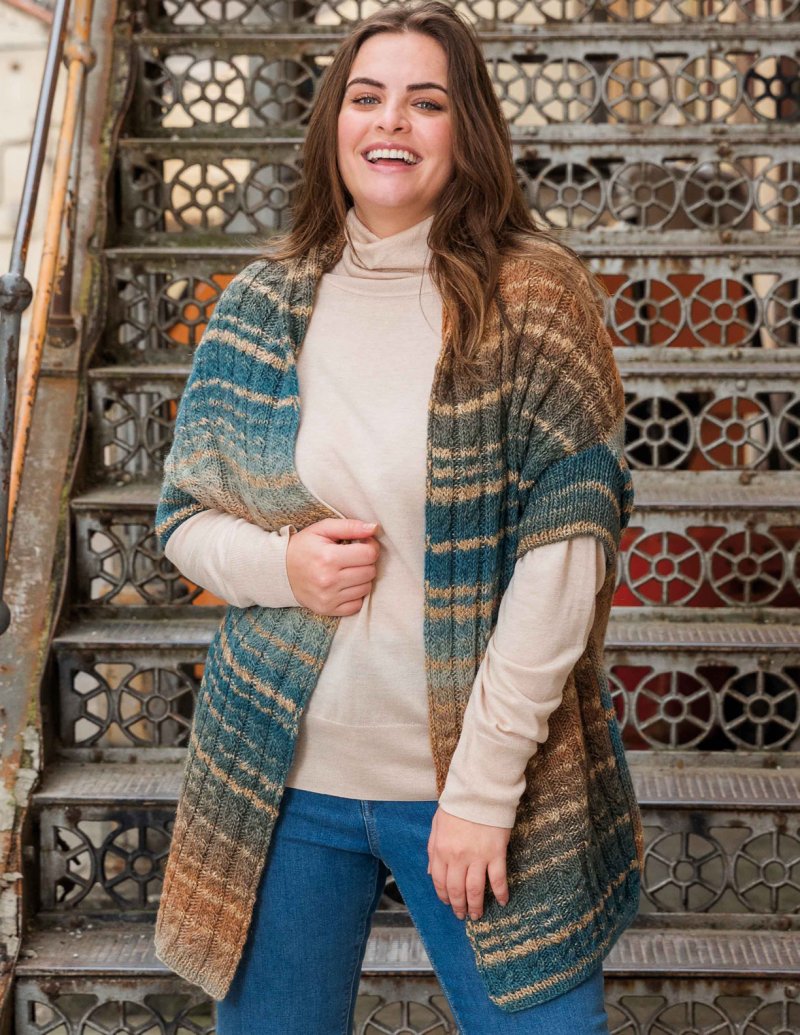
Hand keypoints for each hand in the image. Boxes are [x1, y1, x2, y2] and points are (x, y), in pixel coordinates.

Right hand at [286, 518, 381, 616]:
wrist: (280, 571)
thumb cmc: (304, 547)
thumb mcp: (322, 529)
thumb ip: (350, 526)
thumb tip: (374, 528)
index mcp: (328, 557)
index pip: (369, 555)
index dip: (371, 547)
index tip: (363, 544)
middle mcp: (329, 580)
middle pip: (370, 572)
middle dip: (366, 562)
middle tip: (354, 557)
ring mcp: (328, 597)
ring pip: (366, 589)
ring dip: (362, 578)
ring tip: (348, 570)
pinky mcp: (327, 609)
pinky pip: (357, 605)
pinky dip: (355, 595)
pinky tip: (345, 585)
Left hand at [426, 806, 509, 920]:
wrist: (479, 791)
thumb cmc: (458, 805)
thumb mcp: (437, 824)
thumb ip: (432, 849)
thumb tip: (430, 872)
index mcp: (440, 850)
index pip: (439, 881)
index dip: (443, 896)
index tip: (448, 903)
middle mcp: (457, 857)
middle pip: (456, 890)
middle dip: (459, 906)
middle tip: (462, 916)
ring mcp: (477, 857)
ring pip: (475, 890)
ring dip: (476, 906)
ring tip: (477, 915)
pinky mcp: (496, 854)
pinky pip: (498, 880)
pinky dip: (500, 893)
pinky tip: (502, 901)